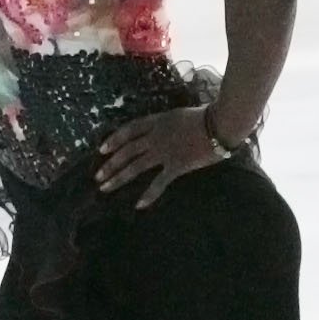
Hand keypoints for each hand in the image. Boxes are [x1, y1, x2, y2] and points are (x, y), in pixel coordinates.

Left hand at [96, 107, 223, 209]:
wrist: (220, 124)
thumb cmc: (206, 116)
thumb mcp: (179, 114)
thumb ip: (167, 123)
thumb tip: (163, 130)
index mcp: (156, 121)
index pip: (129, 130)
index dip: (113, 140)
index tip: (102, 150)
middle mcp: (155, 136)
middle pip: (127, 151)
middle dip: (110, 164)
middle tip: (97, 176)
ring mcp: (164, 152)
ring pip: (135, 166)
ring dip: (118, 178)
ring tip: (104, 188)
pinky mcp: (176, 165)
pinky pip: (159, 182)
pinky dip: (149, 195)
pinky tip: (138, 205)